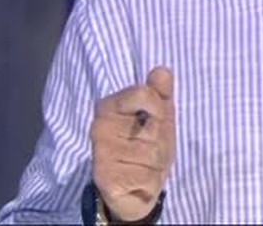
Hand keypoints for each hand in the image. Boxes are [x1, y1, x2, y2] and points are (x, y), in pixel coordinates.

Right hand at [91, 66, 175, 220]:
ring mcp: (101, 154)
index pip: (143, 93)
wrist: (133, 192)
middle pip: (153, 124)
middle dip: (160, 138)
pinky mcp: (107, 179)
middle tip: (149, 147)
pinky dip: (151, 180)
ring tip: (144, 165)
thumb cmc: (146, 148)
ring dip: (157, 162)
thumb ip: (161, 94)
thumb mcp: (159, 119)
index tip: (156, 118)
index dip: (158, 106)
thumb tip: (162, 70)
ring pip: (153, 153)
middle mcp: (100, 128)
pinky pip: (147, 175)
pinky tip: (139, 180)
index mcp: (108, 106)